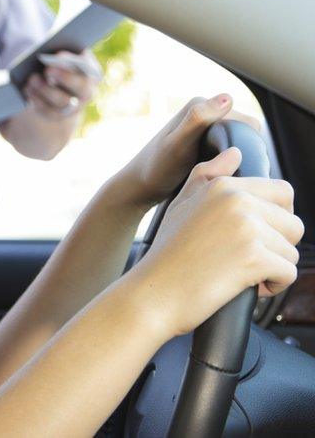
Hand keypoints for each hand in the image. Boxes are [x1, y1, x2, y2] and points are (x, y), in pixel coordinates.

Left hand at [23, 50, 98, 120]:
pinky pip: (49, 111)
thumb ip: (63, 55)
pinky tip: (27, 90)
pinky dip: (37, 100)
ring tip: (33, 78)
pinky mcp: (58, 115)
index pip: (90, 67)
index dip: (76, 61)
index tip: (60, 54)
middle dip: (65, 77)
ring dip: (46, 89)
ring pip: (63, 101)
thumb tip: (54, 54)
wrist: (55, 87)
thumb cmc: (59, 64)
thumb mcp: (62, 57)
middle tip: (49, 69)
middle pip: (81, 87)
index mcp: (92, 72)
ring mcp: (74, 107)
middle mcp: (88, 92)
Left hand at [116, 94, 262, 207]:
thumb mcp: (178, 145)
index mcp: (201, 104)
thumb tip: (227, 98)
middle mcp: (204, 112)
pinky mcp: (204, 143)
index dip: (248, 147)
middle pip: (246, 136)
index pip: (248, 124)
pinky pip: (230, 154)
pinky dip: (229, 165)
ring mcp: (204, 128)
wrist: (139, 187)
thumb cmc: (156, 168)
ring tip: (220, 177)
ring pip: (240, 146)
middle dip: (243, 156)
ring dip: (237, 161)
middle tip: (223, 175)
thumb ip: (198, 120)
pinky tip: (217, 178)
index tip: (230, 166)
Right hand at [126, 147, 303, 337]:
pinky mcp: (254, 258)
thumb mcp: (181, 206)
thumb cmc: (166, 254)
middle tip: (244, 259)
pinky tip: (245, 288)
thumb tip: (234, 153)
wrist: (153, 294)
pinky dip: (273, 287)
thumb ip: (206, 176)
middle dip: (276, 246)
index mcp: (223, 186)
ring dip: (272, 269)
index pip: (282, 192)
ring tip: (239, 274)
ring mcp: (247, 228)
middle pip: (293, 224)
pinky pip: (288, 273)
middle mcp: (237, 201)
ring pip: (291, 251)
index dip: (275, 220)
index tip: (251, 237)